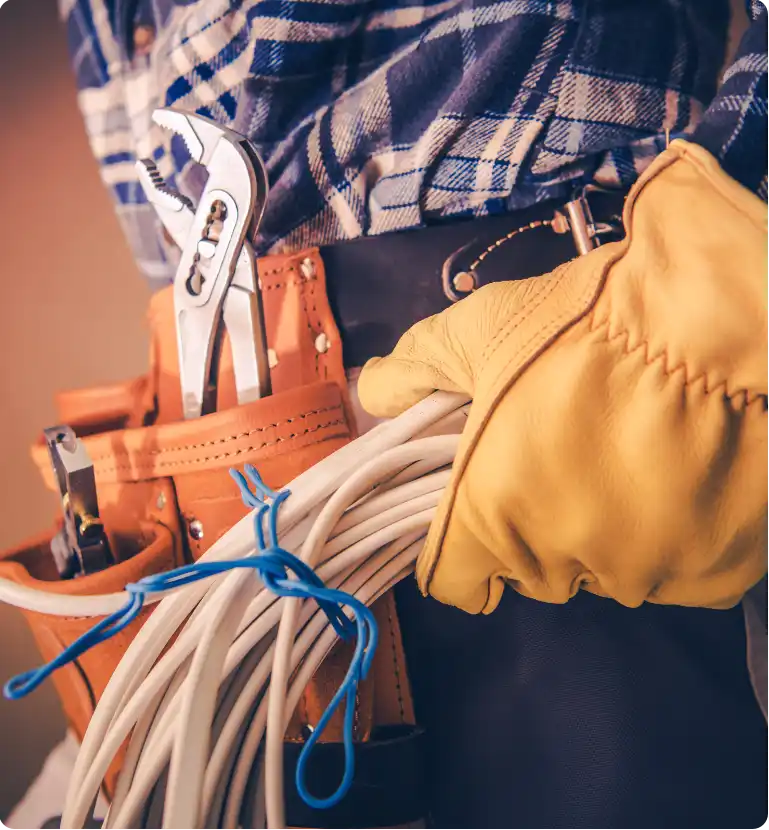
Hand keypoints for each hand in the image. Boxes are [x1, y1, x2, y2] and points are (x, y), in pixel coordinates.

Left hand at [359, 141, 767, 612]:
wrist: (718, 320)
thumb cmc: (585, 324)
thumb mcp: (482, 329)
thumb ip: (416, 368)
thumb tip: (373, 393)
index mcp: (490, 516)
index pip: (453, 577)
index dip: (458, 545)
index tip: (477, 510)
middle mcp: (563, 563)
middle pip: (531, 569)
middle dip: (534, 524)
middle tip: (563, 454)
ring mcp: (644, 575)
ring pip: (606, 571)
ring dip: (607, 530)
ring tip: (629, 455)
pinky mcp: (716, 576)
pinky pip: (675, 571)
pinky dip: (671, 538)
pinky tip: (681, 477)